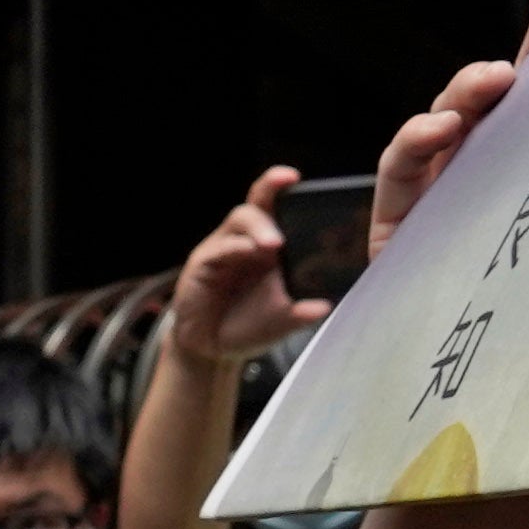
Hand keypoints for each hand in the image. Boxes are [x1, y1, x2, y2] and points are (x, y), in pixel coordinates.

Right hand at [168, 166, 325, 368]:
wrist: (212, 350)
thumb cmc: (248, 326)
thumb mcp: (282, 322)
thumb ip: (301, 313)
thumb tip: (325, 307)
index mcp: (272, 247)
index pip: (281, 208)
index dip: (289, 190)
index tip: (300, 179)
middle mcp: (249, 240)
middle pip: (258, 201)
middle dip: (272, 186)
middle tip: (291, 181)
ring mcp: (225, 248)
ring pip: (240, 219)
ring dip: (259, 226)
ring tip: (275, 244)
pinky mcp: (204, 262)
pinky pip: (220, 247)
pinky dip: (236, 247)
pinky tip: (249, 252)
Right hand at [364, 0, 528, 258]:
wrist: (486, 415)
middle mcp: (496, 168)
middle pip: (515, 81)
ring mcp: (446, 191)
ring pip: (454, 115)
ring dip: (470, 89)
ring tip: (495, 82)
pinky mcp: (401, 226)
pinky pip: (404, 171)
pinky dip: (417, 142)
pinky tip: (441, 132)